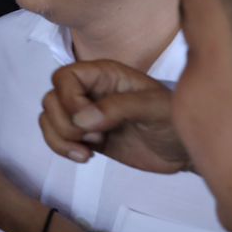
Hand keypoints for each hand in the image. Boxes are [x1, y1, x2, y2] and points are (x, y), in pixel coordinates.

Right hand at [39, 61, 188, 173]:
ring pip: (49, 119)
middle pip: (51, 99)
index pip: (65, 77)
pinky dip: (61, 149)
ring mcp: (86, 115)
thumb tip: (81, 119)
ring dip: (60, 139)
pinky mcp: (86, 137)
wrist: (183, 151)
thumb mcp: (154, 108)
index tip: (89, 121)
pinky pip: (56, 137)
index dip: (68, 100)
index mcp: (106, 75)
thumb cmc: (174, 122)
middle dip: (64, 124)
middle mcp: (91, 91)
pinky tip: (86, 156)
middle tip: (94, 138)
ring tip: (88, 151)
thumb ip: (119, 108)